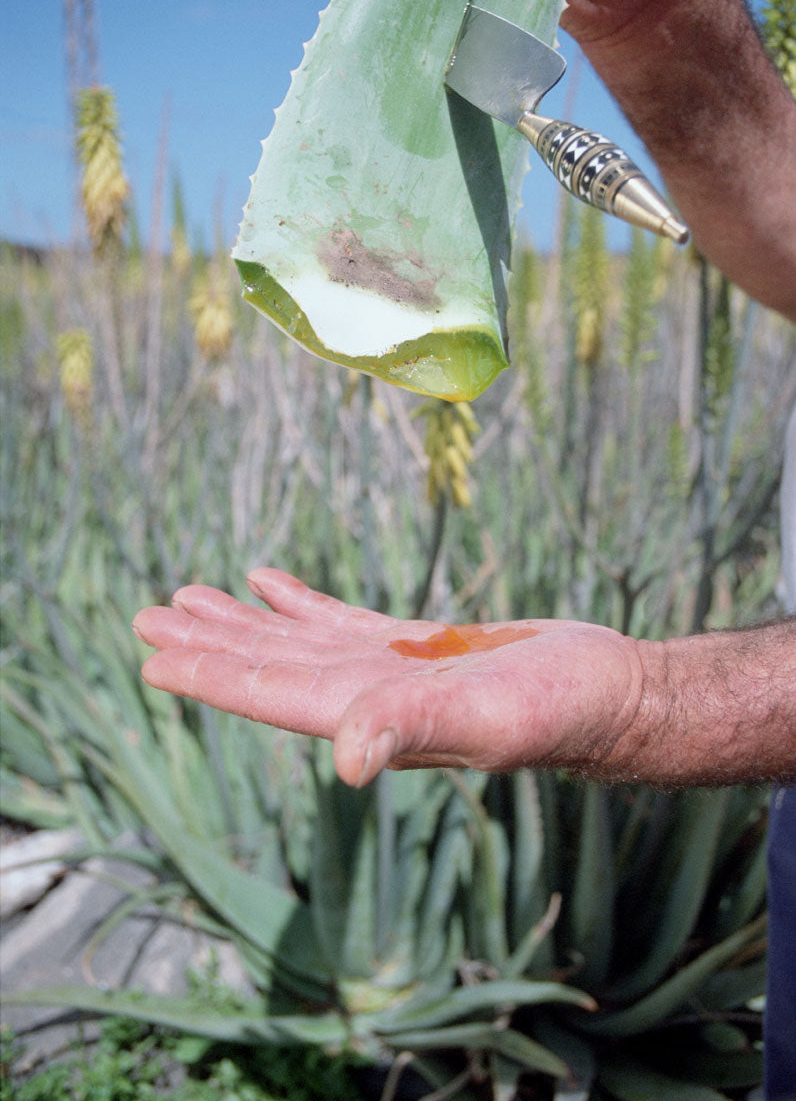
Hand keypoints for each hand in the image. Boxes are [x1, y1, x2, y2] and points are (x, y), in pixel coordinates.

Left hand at [132, 568, 644, 787]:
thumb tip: (351, 759)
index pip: (271, 695)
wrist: (608, 693)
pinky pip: (339, 620)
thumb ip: (417, 728)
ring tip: (190, 597)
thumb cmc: (562, 707)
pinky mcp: (415, 648)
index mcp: (370, 715)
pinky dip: (297, 603)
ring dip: (242, 623)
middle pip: (269, 668)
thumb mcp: (493, 713)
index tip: (153, 655)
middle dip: (207, 644)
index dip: (210, 674)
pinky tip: (267, 583)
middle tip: (147, 617)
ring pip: (296, 642)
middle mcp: (367, 698)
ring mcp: (389, 672)